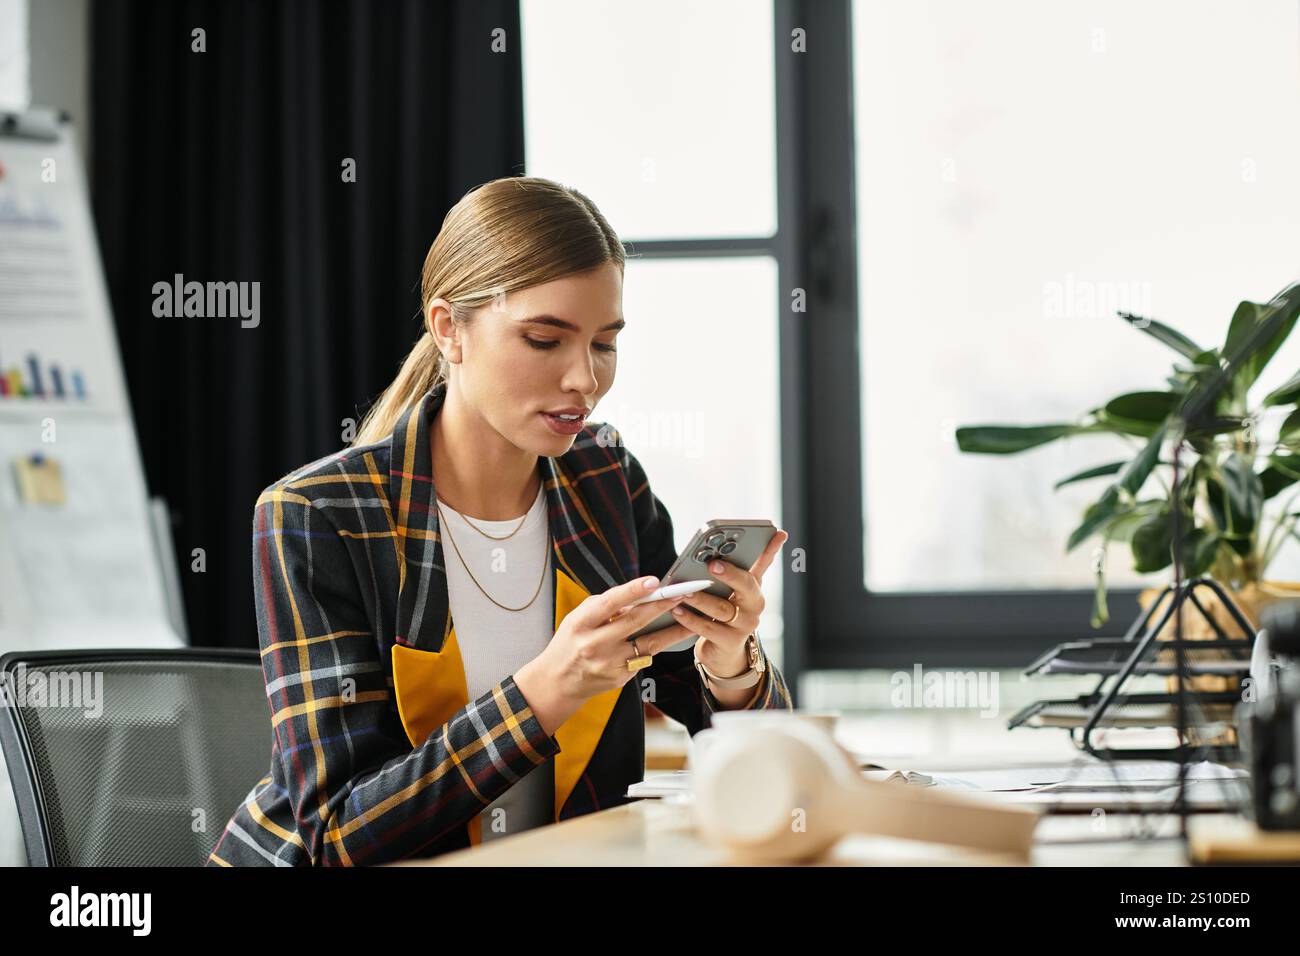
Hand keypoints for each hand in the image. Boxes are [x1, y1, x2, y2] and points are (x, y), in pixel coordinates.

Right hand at [529, 575, 696, 706]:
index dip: (633, 591)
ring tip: (692, 617)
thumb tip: (638, 595)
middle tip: (682, 593)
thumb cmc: (570, 642)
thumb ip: (605, 606)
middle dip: (662, 605)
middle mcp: (596, 644)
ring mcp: (610, 663)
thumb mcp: (578, 618)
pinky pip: (645, 657)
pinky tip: (675, 635)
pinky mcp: (622, 677)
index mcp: (581, 624)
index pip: (610, 603)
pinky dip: (660, 645)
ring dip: (673, 630)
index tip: (654, 581)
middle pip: (635, 622)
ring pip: (649, 644)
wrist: (559, 681)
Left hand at [674, 529, 788, 675]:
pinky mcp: (730, 641)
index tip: (776, 533)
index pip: (764, 564)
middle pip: (746, 585)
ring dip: (702, 598)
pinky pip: (708, 628)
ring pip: (722, 608)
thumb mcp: (730, 590)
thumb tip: (720, 547)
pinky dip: (691, 619)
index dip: (771, 549)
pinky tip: (677, 611)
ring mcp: (744, 625)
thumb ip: (729, 569)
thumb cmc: (724, 613)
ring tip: (685, 590)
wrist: (724, 651)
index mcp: (754, 588)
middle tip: (712, 564)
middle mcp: (754, 605)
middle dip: (730, 574)